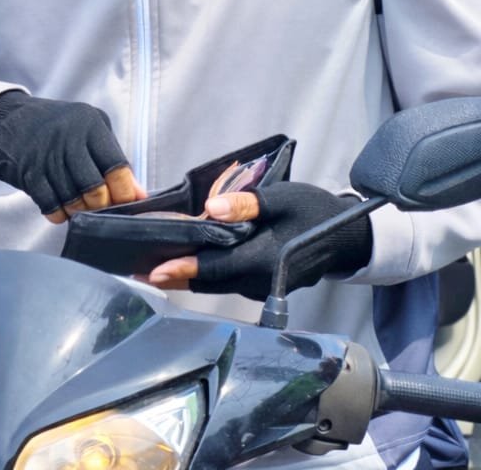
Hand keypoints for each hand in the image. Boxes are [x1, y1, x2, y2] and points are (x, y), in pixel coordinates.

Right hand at [0, 91, 142, 223]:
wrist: (8, 119)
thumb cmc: (57, 127)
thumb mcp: (89, 129)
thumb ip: (112, 158)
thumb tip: (138, 193)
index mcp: (90, 125)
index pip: (116, 167)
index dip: (125, 192)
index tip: (127, 203)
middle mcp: (68, 138)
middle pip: (95, 188)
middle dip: (101, 205)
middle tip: (101, 208)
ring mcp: (46, 155)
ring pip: (72, 198)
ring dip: (79, 212)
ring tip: (80, 210)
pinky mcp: (27, 170)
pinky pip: (49, 202)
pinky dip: (58, 213)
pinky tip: (61, 211)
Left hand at [147, 182, 371, 299]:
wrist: (347, 237)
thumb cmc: (313, 212)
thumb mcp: (282, 198)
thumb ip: (246, 205)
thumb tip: (211, 209)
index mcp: (264, 259)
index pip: (215, 267)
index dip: (182, 270)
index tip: (153, 272)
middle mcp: (261, 281)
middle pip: (209, 282)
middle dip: (174, 278)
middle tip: (138, 273)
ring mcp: (263, 287)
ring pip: (218, 284)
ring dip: (188, 278)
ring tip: (153, 269)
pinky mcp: (265, 286)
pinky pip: (229, 283)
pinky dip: (207, 276)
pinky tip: (187, 264)